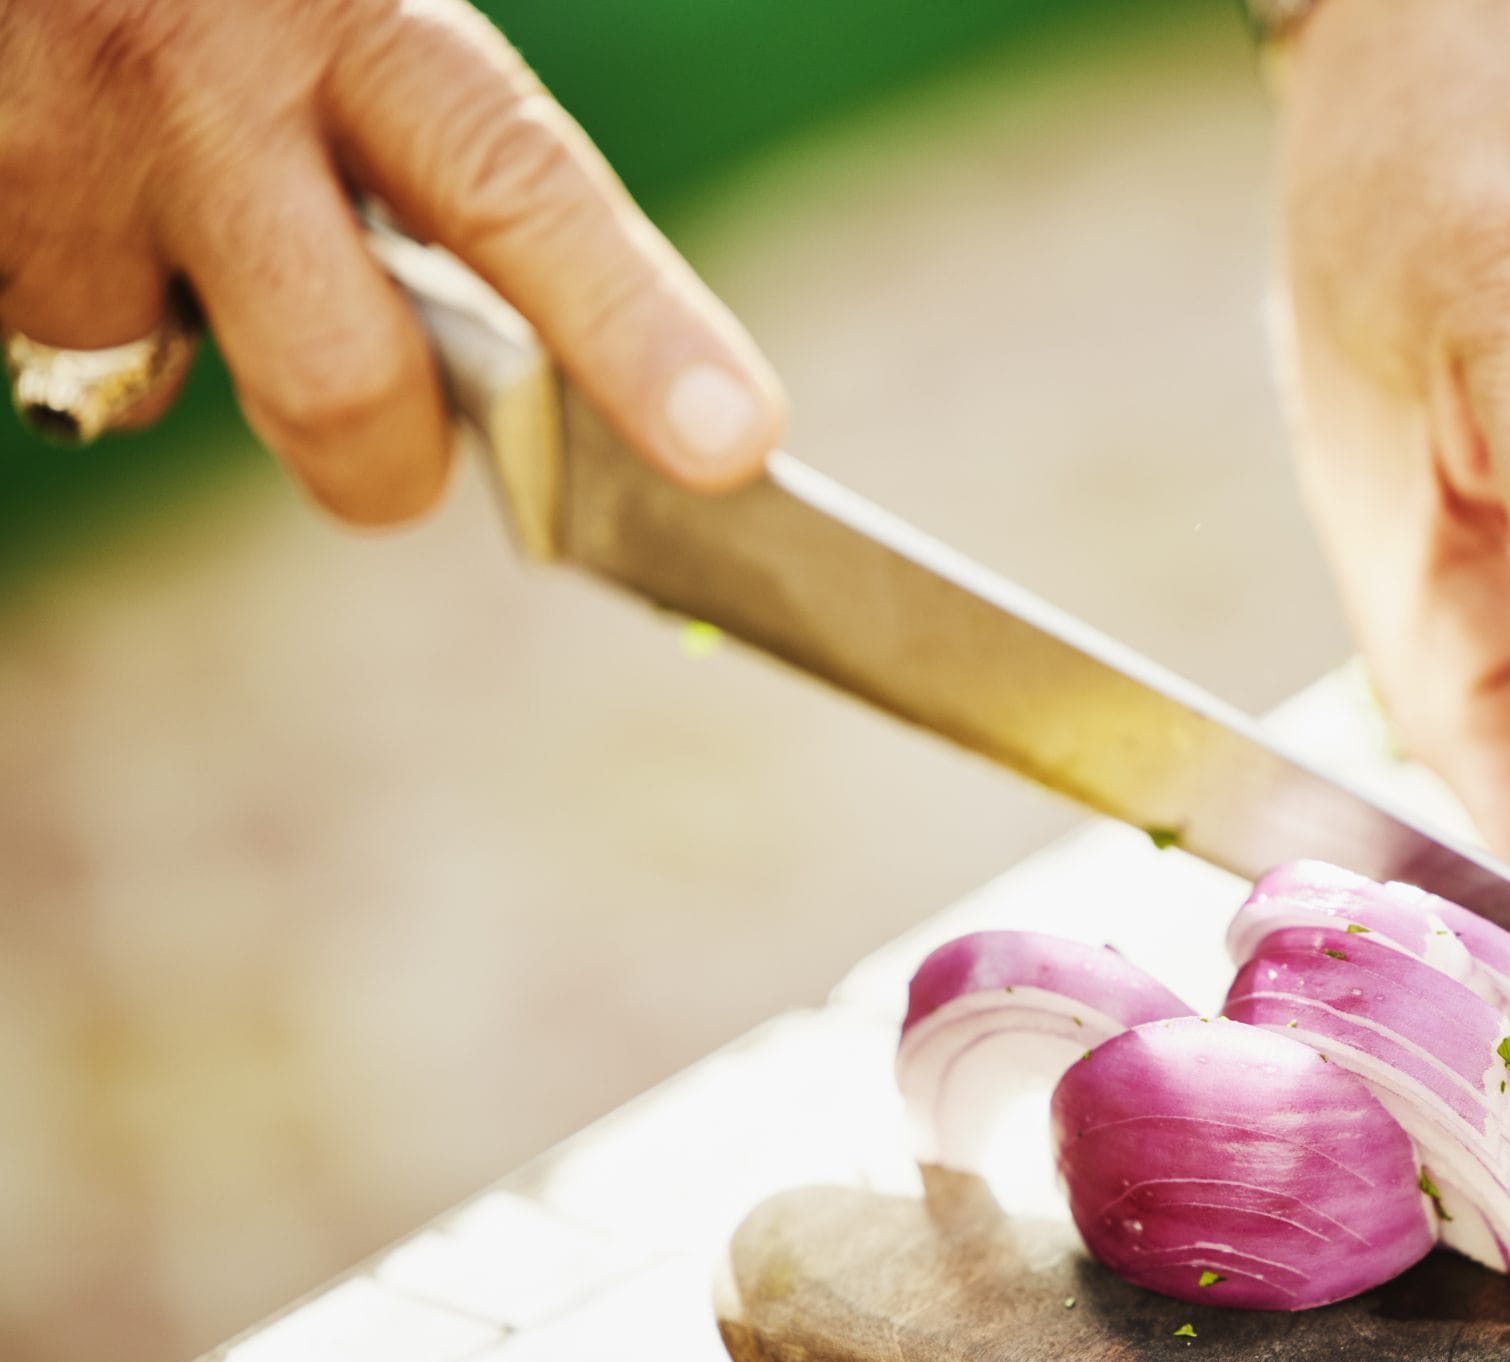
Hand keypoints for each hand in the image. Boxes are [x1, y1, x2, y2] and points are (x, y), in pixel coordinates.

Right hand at [0, 0, 782, 522]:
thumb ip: (428, 139)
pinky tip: (53, 145)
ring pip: (145, 352)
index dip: (634, 329)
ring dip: (160, 305)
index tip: (733, 446)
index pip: (520, 191)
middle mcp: (204, 83)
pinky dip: (62, 257)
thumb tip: (524, 363)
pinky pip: (29, 303)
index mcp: (361, 16)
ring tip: (146, 167)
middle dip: (381, 463)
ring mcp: (53, 147)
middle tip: (397, 452)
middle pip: (344, 383)